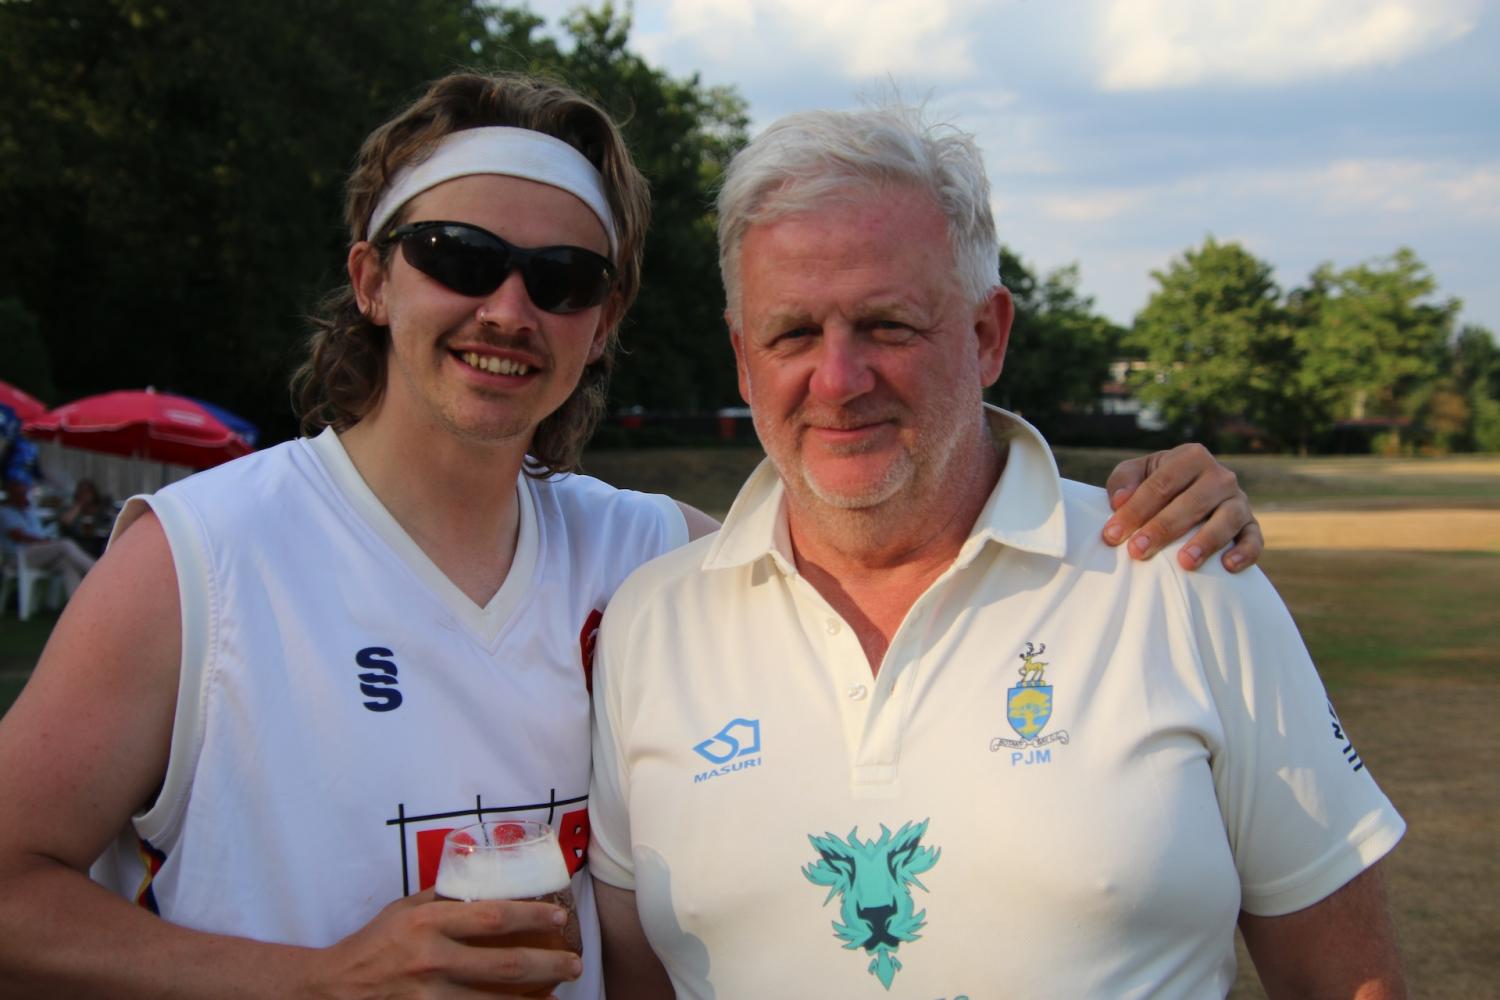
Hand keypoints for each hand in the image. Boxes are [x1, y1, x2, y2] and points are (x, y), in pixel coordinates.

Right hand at [312, 889, 581, 997]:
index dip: (530, 915)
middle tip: (576, 964)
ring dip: (533, 999)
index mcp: (427, 921)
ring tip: (560, 992)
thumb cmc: (374, 943)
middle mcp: (431, 958)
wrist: (332, 987)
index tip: (559, 916)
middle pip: (503, 964)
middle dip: (547, 965)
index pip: (490, 916)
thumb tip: (485, 881)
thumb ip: (443, 899)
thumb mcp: (404, 909)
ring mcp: (427, 995)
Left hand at [1101, 443, 1261, 571]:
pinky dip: (1245, 551)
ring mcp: (1239, 500)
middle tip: (1137, 551)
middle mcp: (1219, 475)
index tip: (1112, 535)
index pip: (1161, 484)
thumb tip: (1119, 501)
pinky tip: (1228, 566)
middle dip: (1162, 528)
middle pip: (1192, 502)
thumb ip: (1124, 481)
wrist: (1189, 494)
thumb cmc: (1157, 485)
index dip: (1135, 510)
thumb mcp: (1136, 474)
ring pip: (1227, 519)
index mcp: (1190, 457)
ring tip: (1185, 562)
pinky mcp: (1251, 524)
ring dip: (1206, 541)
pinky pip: (1254, 538)